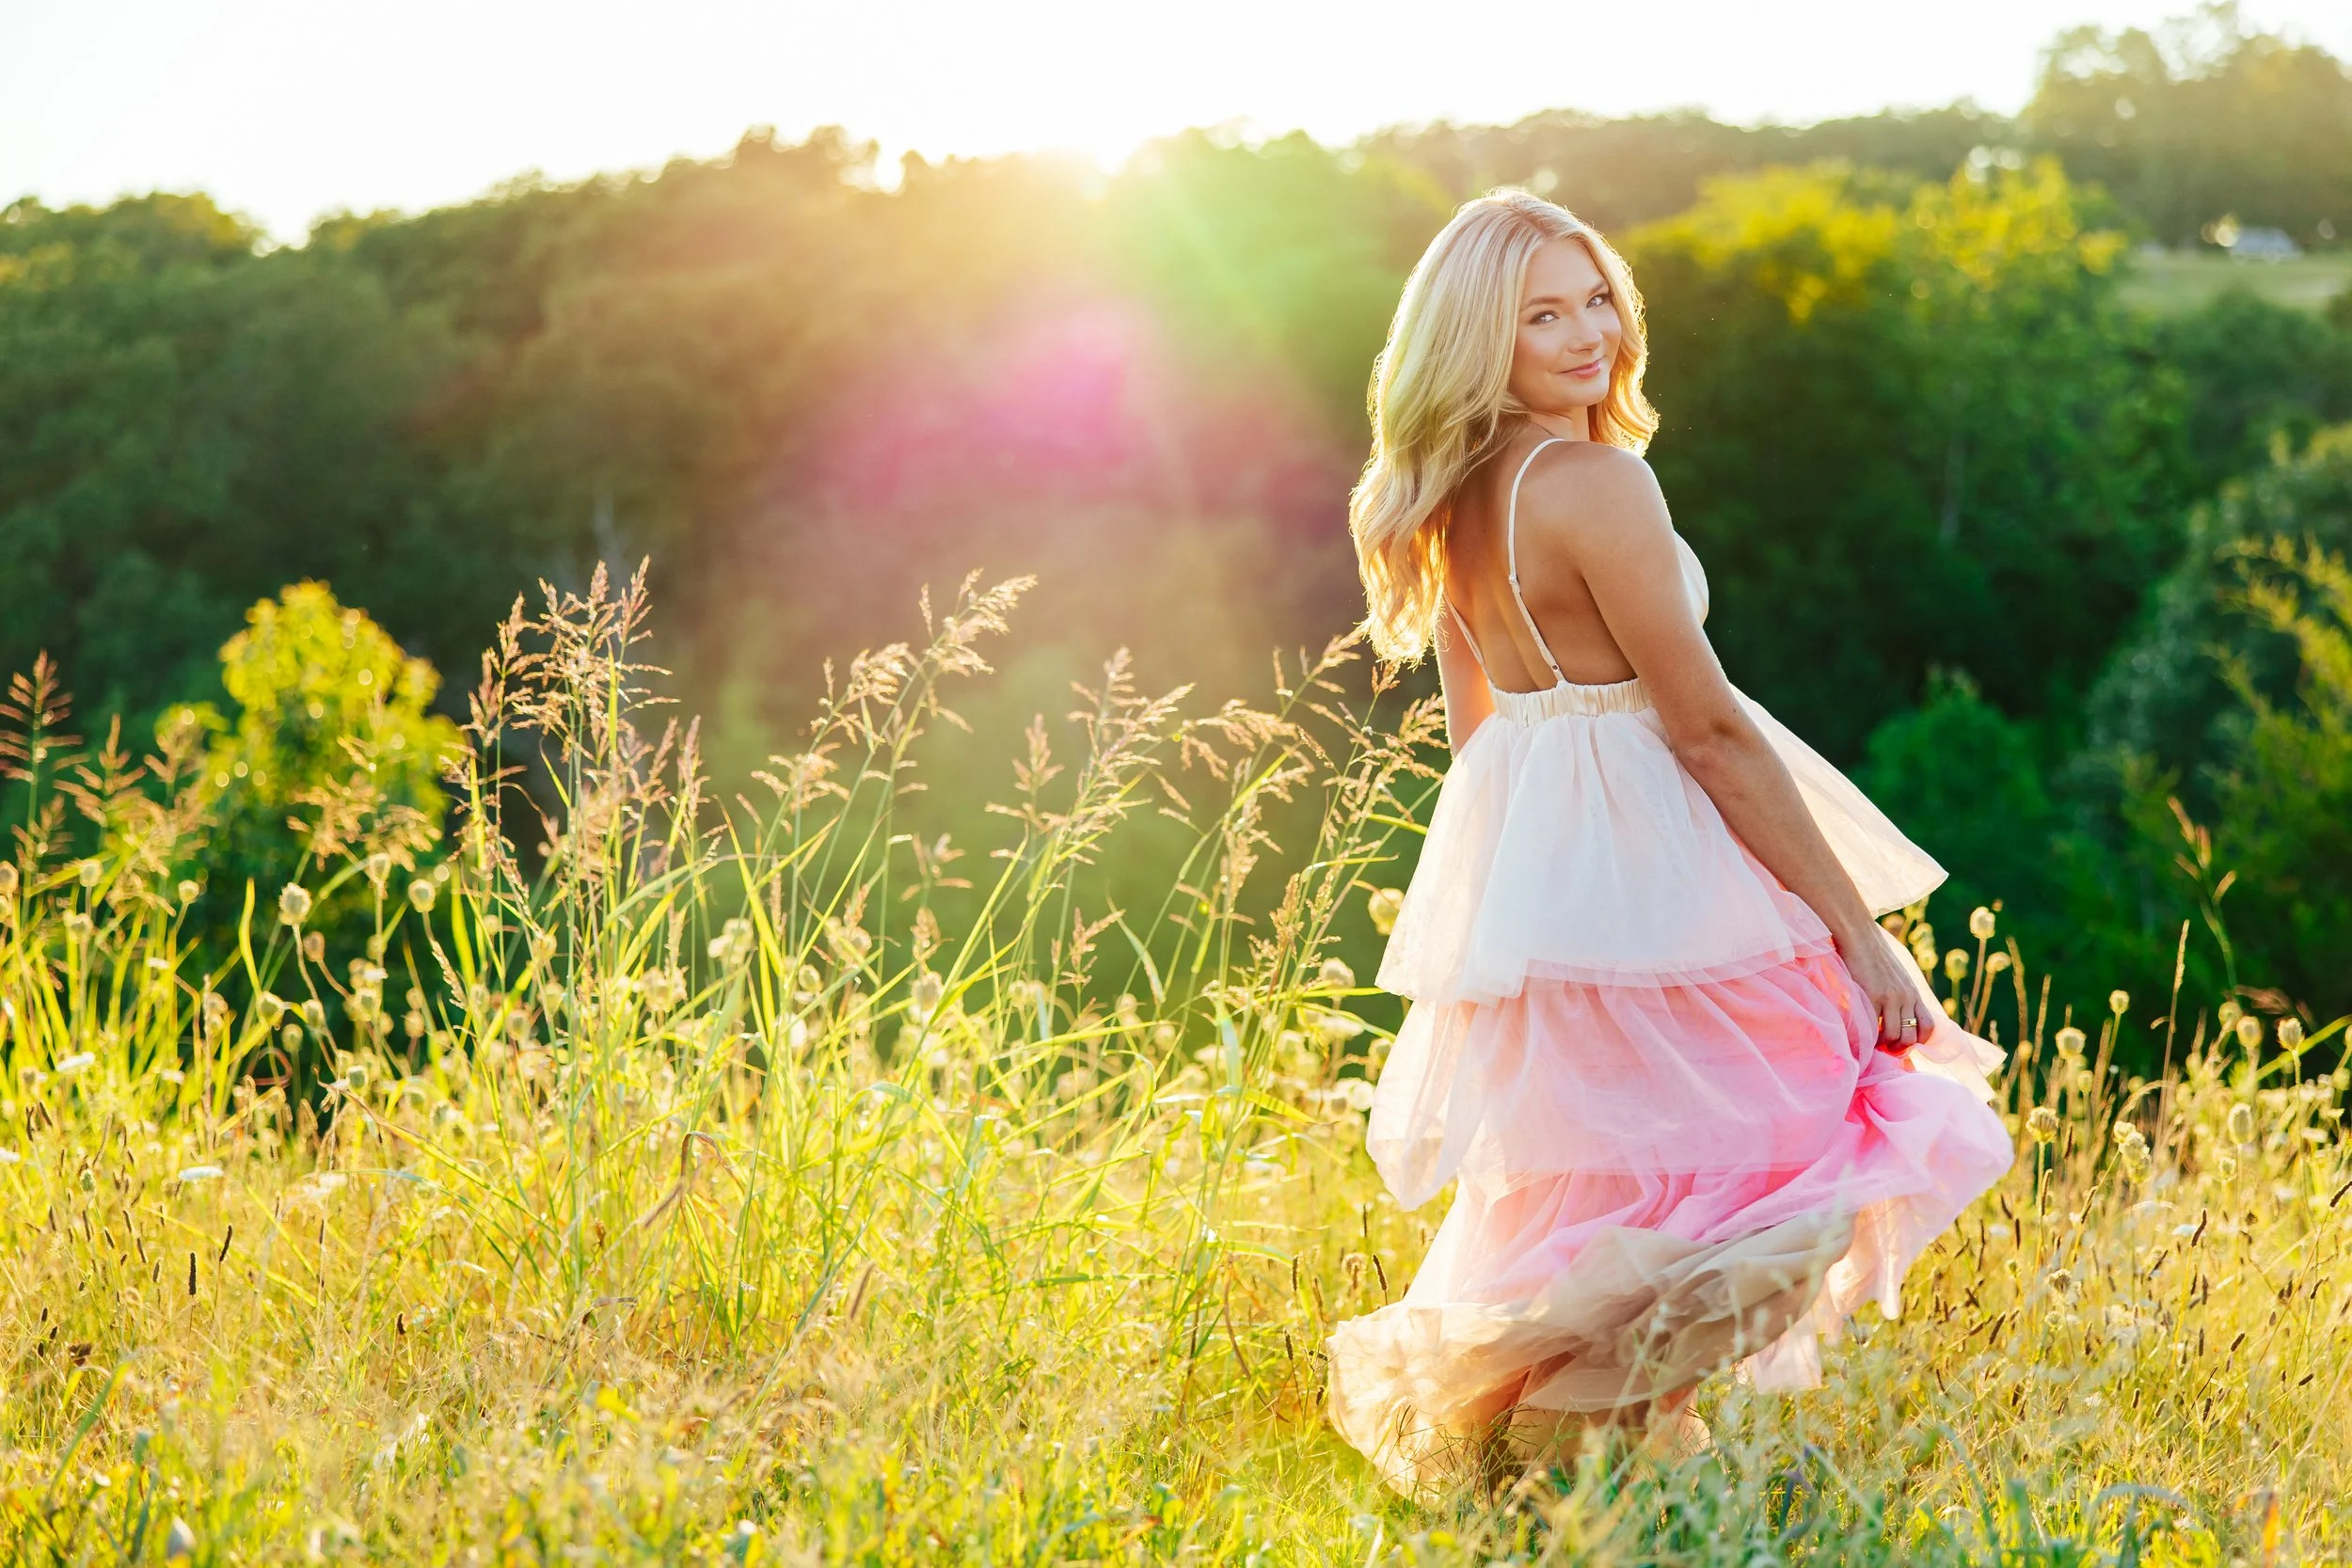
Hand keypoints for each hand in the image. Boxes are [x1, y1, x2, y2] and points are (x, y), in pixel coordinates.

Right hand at [1839, 927, 1930, 1054]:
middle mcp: (1906, 997)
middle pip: (1912, 1037)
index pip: (1929, 1026)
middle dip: (1899, 1048)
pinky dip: (1869, 1037)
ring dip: (1883, 1045)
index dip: (1918, 1041)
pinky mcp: (1872, 996)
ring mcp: (1890, 998)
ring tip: (1872, 1042)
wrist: (1860, 938)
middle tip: (1886, 1048)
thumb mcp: (1897, 977)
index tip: (1903, 1042)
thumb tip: (1897, 1016)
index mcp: (1914, 993)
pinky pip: (1874, 1027)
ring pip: (1895, 1036)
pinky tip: (1862, 1034)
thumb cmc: (1874, 957)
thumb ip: (1901, 994)